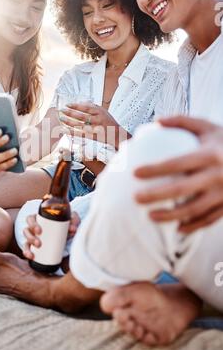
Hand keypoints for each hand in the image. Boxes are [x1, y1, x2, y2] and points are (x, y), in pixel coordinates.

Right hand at [23, 212, 80, 259]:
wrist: (68, 239)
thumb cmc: (66, 226)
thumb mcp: (71, 221)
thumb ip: (74, 220)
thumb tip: (73, 228)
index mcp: (39, 219)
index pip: (30, 219)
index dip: (32, 224)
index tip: (39, 231)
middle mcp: (34, 228)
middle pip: (26, 230)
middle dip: (30, 237)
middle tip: (39, 243)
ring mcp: (33, 238)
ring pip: (25, 241)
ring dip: (28, 246)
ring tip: (37, 250)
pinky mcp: (33, 248)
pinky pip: (26, 250)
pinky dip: (27, 253)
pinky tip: (31, 257)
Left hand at [60, 103, 126, 146]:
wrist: (116, 135)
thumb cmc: (109, 122)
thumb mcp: (103, 111)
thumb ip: (93, 107)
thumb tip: (82, 103)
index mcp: (99, 112)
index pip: (85, 107)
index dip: (75, 106)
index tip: (68, 104)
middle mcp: (97, 120)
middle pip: (81, 116)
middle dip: (70, 113)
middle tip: (62, 110)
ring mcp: (94, 129)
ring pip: (79, 125)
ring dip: (69, 122)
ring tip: (61, 118)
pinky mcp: (92, 136)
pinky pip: (79, 134)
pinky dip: (71, 132)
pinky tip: (65, 130)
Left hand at [135, 116, 222, 232]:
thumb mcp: (209, 127)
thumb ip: (183, 122)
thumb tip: (156, 121)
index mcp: (210, 155)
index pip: (178, 163)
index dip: (156, 169)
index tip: (135, 173)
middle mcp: (217, 175)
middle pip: (181, 189)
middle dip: (156, 195)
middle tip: (135, 199)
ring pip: (193, 210)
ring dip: (170, 216)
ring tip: (149, 217)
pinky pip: (208, 220)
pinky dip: (192, 226)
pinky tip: (177, 228)